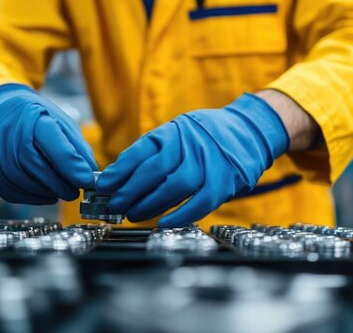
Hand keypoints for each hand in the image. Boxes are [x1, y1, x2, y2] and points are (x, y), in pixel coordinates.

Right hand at [0, 84, 97, 203]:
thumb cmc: (35, 116)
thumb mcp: (60, 121)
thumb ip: (77, 147)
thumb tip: (90, 175)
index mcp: (31, 117)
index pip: (53, 145)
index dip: (72, 166)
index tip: (87, 180)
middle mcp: (6, 133)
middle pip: (36, 166)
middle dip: (60, 184)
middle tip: (74, 192)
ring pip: (21, 182)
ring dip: (46, 193)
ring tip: (60, 192)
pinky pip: (8, 191)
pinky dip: (30, 197)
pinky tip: (43, 194)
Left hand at [95, 93, 289, 226]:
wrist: (248, 131)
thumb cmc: (203, 137)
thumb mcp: (176, 134)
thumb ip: (150, 153)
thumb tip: (117, 178)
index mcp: (173, 131)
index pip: (141, 152)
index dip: (120, 171)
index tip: (104, 186)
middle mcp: (191, 143)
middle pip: (155, 170)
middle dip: (130, 191)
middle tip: (116, 205)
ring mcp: (210, 162)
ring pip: (175, 186)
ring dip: (151, 205)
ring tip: (134, 214)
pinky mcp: (225, 181)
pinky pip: (201, 202)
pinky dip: (181, 215)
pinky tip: (164, 223)